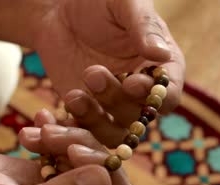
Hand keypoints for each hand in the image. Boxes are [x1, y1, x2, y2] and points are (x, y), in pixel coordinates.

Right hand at [0, 127, 137, 184]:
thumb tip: (105, 178)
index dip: (106, 172)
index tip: (73, 151)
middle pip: (109, 172)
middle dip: (81, 146)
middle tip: (48, 136)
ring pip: (92, 153)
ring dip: (66, 136)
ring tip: (33, 134)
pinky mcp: (59, 172)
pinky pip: (73, 144)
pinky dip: (58, 130)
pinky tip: (37, 125)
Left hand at [32, 0, 184, 146]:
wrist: (59, 14)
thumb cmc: (98, 3)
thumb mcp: (124, 4)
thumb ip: (144, 26)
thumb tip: (162, 54)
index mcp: (161, 68)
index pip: (169, 95)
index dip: (154, 96)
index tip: (131, 82)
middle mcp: (140, 94)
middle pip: (138, 116)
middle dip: (116, 100)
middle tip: (92, 73)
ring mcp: (113, 108)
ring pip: (112, 134)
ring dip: (93, 120)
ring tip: (73, 96)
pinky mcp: (87, 115)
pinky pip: (82, 135)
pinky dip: (68, 132)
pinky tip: (51, 117)